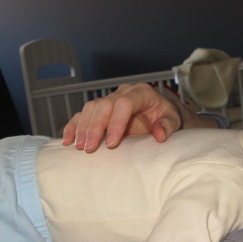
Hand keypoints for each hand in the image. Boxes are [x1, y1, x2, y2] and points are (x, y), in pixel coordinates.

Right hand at [62, 83, 182, 151]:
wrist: (162, 115)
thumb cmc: (167, 117)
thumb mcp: (174, 121)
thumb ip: (168, 126)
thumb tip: (159, 135)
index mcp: (141, 93)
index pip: (124, 103)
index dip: (116, 122)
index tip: (112, 144)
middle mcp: (123, 93)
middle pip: (104, 105)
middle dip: (95, 127)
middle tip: (90, 148)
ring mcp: (110, 99)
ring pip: (91, 108)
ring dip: (83, 128)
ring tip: (80, 147)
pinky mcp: (101, 109)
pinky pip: (83, 114)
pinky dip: (74, 126)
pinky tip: (68, 140)